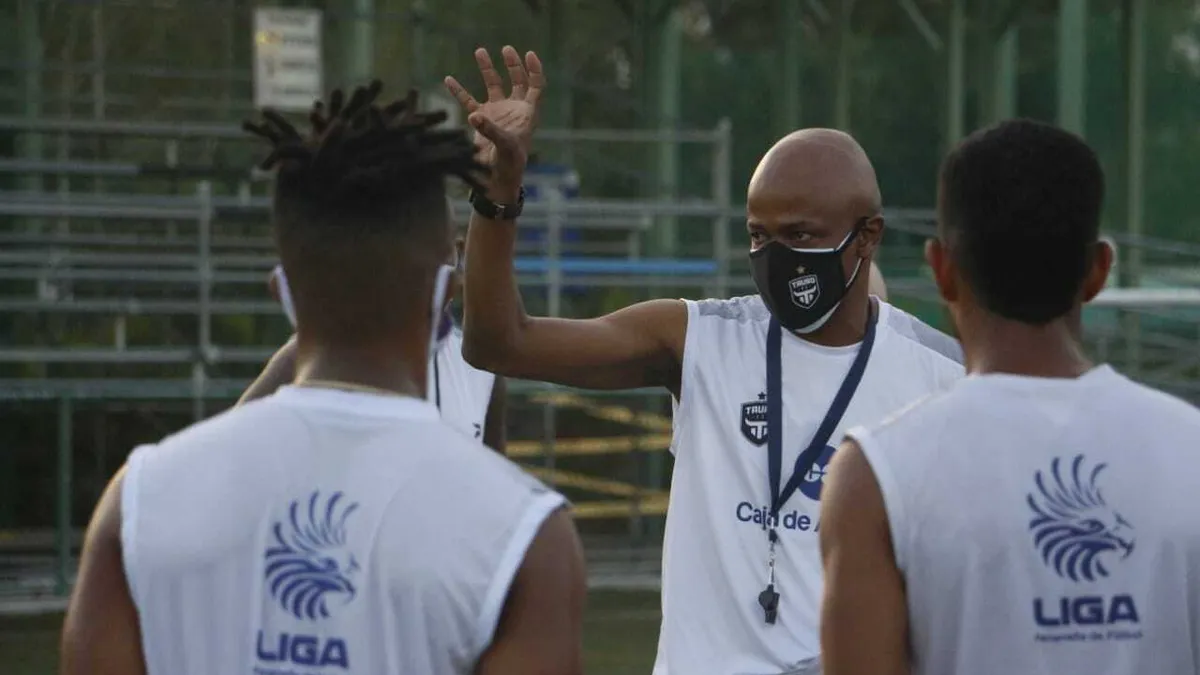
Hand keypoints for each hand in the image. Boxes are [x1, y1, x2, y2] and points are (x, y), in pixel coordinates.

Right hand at [444, 45, 543, 198]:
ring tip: (480, 51)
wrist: (497, 179)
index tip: (529, 54)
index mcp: (527, 114)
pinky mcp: (482, 120)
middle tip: (506, 49)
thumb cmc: (510, 164)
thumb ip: (491, 130)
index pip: (536, 86)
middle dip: (513, 64)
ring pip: (494, 85)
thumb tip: (474, 116)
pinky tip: (448, 79)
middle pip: (517, 80)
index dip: (535, 70)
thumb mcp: (505, 146)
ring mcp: (498, 113)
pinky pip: (469, 101)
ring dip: (488, 69)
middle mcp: (514, 110)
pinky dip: (459, 91)